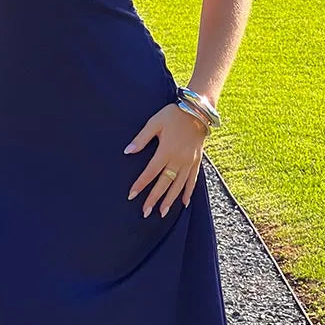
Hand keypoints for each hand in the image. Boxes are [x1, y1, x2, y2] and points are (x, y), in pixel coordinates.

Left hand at [124, 103, 208, 217]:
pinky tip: (184, 203)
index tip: (131, 195)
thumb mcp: (154, 123)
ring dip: (170, 200)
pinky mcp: (197, 162)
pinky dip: (188, 192)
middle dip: (154, 198)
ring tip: (162, 213)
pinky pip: (193, 180)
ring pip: (178, 185)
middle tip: (145, 212)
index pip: (150, 172)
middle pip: (164, 183)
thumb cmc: (173, 115)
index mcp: (166, 151)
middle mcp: (178, 159)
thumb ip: (141, 139)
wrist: (197, 111)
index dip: (140, 184)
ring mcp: (189, 162)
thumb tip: (127, 151)